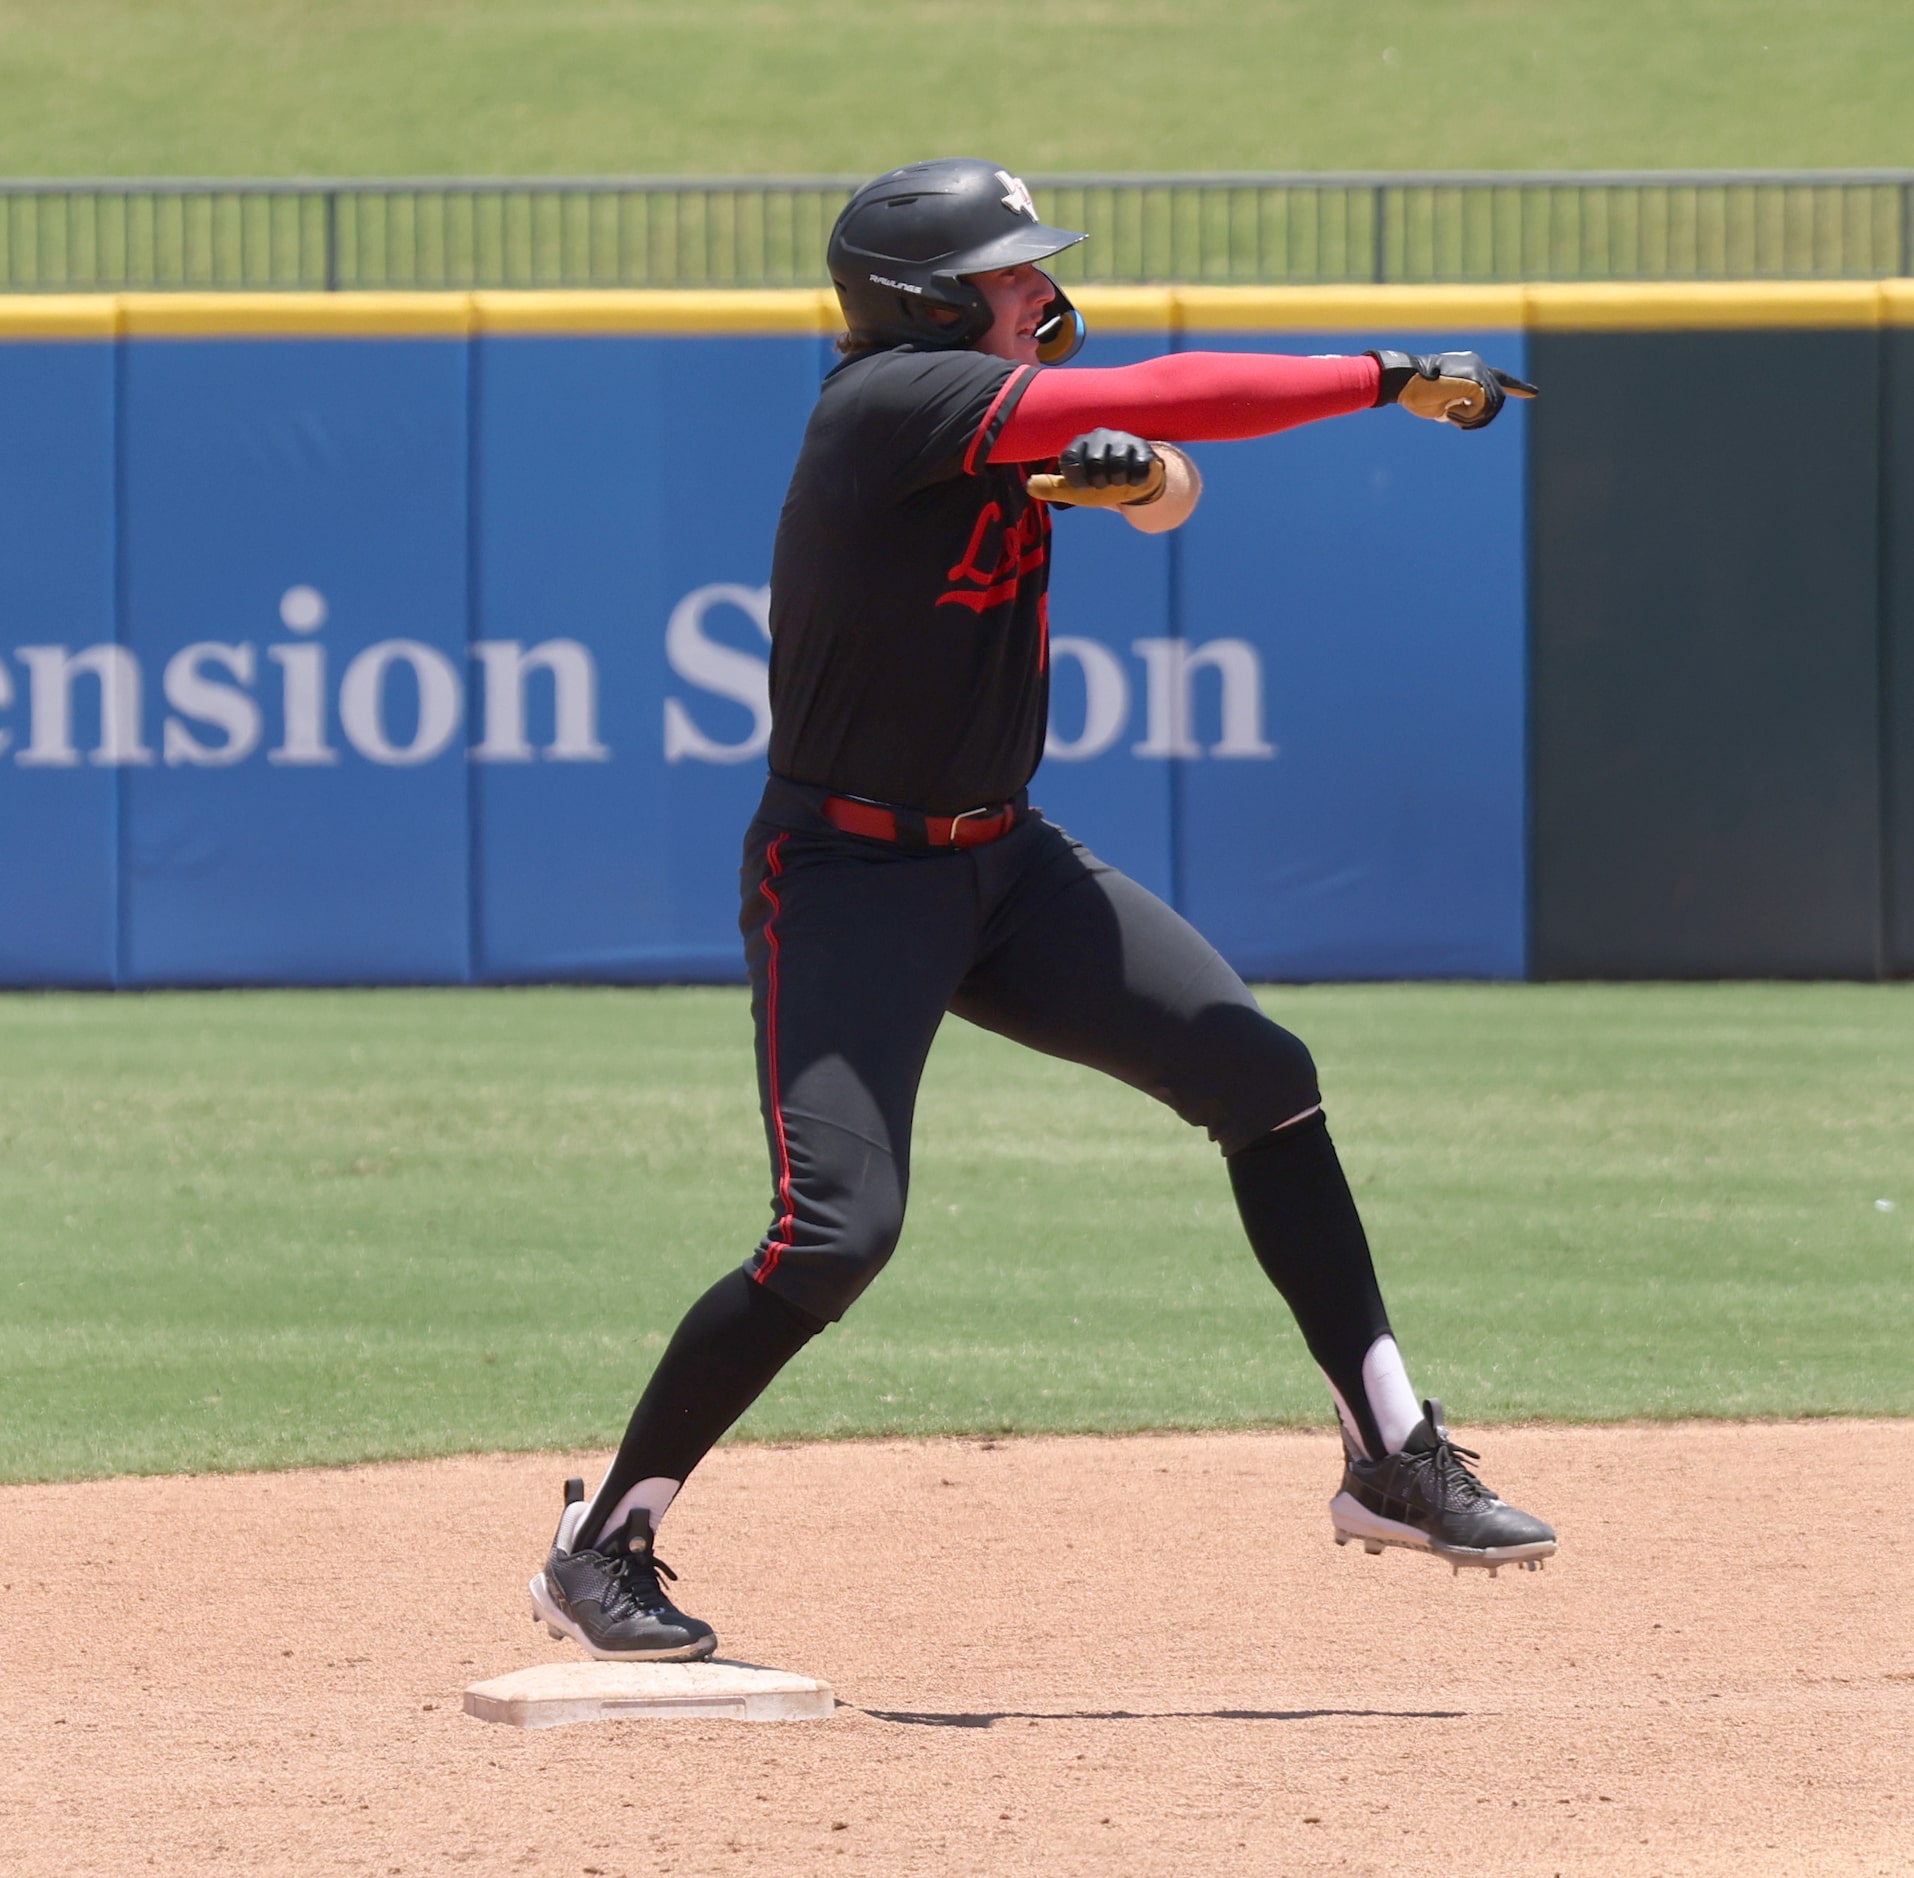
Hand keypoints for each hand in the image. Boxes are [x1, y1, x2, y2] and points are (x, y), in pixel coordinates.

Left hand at [1025, 428, 1166, 505]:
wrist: (1131, 485)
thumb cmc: (1098, 484)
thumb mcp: (1072, 490)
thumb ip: (1051, 488)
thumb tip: (1030, 485)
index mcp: (1078, 445)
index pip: (1070, 460)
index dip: (1078, 480)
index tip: (1084, 486)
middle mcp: (1098, 436)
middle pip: (1097, 463)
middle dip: (1100, 482)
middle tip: (1104, 483)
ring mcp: (1122, 440)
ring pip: (1118, 465)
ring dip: (1118, 482)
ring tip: (1118, 480)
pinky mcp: (1143, 447)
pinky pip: (1138, 468)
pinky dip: (1135, 481)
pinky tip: (1133, 479)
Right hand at [1369, 351, 1536, 429]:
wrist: (1404, 382)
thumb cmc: (1416, 393)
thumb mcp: (1442, 403)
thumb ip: (1460, 407)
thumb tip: (1469, 417)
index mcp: (1472, 369)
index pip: (1501, 379)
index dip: (1518, 387)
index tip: (1534, 394)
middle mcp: (1479, 366)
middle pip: (1498, 399)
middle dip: (1481, 419)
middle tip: (1456, 423)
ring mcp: (1479, 371)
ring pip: (1494, 404)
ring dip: (1473, 418)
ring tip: (1451, 415)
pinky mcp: (1475, 380)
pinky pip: (1484, 406)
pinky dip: (1468, 415)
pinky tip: (1450, 410)